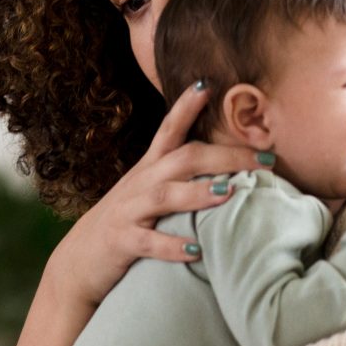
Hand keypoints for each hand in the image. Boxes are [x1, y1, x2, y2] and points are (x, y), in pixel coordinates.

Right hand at [51, 81, 266, 305]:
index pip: (169, 129)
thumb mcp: (149, 192)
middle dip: (225, 157)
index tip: (209, 84)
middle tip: (265, 159)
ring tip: (228, 193)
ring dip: (197, 193)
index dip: (186, 106)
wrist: (80, 260)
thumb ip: (180, 178)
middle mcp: (140, 183)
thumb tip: (230, 171)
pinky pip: (149, 242)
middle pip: (183, 159)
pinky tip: (197, 251)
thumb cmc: (128, 223)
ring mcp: (129, 211)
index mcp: (149, 168)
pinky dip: (173, 246)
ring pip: (164, 195)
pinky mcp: (122, 242)